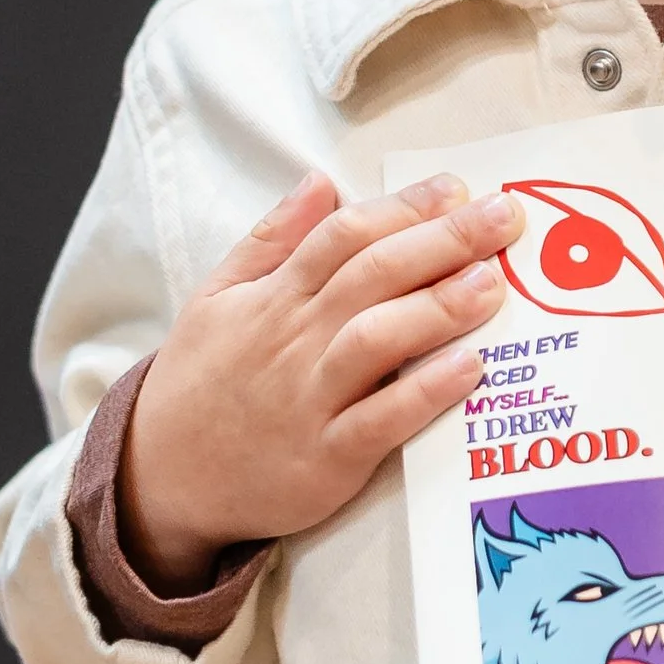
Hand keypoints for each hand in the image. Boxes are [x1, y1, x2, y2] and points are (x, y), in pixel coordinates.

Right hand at [120, 172, 523, 587]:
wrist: (160, 481)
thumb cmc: (199, 384)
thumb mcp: (216, 298)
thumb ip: (270, 240)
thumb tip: (320, 182)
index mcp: (273, 298)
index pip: (343, 235)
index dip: (402, 208)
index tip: (454, 188)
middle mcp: (294, 341)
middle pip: (373, 274)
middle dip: (443, 240)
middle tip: (503, 217)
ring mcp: (309, 400)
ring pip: (377, 339)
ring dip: (438, 307)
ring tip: (491, 283)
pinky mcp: (326, 460)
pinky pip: (380, 421)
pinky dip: (425, 393)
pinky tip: (470, 369)